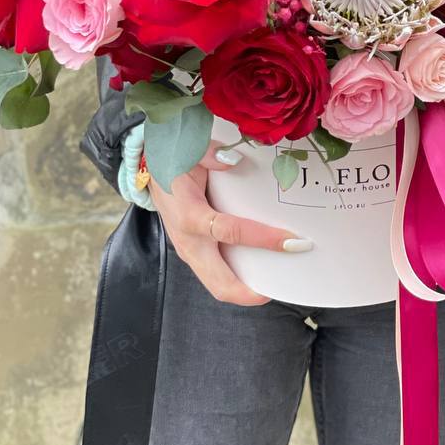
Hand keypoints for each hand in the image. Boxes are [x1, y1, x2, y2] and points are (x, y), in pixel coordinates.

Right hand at [148, 141, 311, 305]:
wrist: (150, 172)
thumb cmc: (172, 162)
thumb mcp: (189, 151)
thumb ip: (210, 154)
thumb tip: (234, 159)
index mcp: (190, 215)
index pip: (230, 232)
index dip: (263, 239)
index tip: (293, 242)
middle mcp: (189, 242)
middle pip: (220, 283)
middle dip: (252, 292)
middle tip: (284, 286)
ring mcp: (190, 252)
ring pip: (217, 286)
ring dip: (246, 290)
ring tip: (278, 282)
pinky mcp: (194, 254)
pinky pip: (216, 275)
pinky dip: (238, 278)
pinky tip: (261, 270)